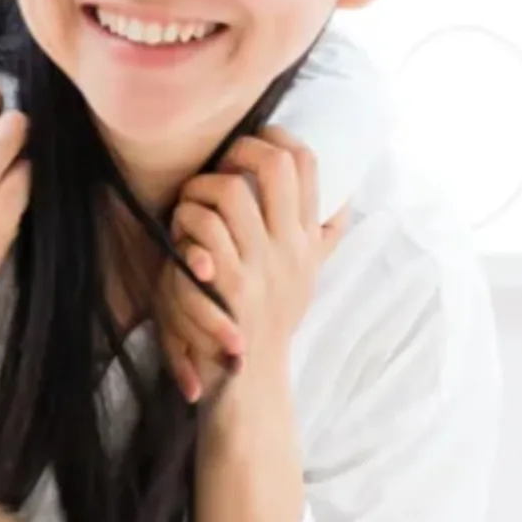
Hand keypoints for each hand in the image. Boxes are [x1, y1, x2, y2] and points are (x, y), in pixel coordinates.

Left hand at [156, 127, 347, 402]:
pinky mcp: (231, 289)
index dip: (275, 137)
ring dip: (198, 191)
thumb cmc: (270, 325)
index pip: (307, 164)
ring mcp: (262, 268)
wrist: (254, 383)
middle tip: (216, 169)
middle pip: (274, 164)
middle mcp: (290, 249)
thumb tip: (343, 202)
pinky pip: (203, 233)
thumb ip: (322, 240)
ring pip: (229, 192)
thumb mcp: (306, 279)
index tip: (251, 142)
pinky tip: (177, 237)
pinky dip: (183, 224)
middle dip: (237, 152)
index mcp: (307, 240)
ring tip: (189, 206)